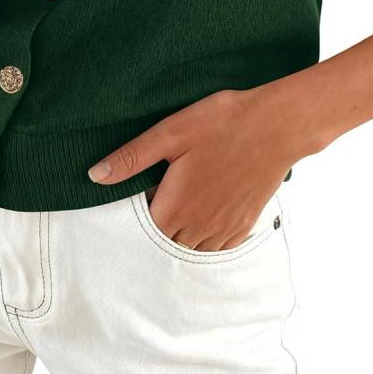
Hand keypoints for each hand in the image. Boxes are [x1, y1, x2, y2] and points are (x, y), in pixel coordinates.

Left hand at [87, 84, 320, 250]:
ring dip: (179, 236)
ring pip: (192, 250)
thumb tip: (95, 176)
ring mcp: (225, 228)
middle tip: (153, 200)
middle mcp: (200, 226)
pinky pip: (218, 247)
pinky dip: (205, 240)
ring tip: (176, 209)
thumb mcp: (171, 133)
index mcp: (177, 206)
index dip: (132, 219)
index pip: (142, 232)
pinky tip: (203, 218)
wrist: (277, 125)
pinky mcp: (245, 223)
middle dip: (154, 229)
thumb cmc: (222, 123)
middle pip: (165, 244)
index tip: (133, 199)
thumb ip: (132, 158)